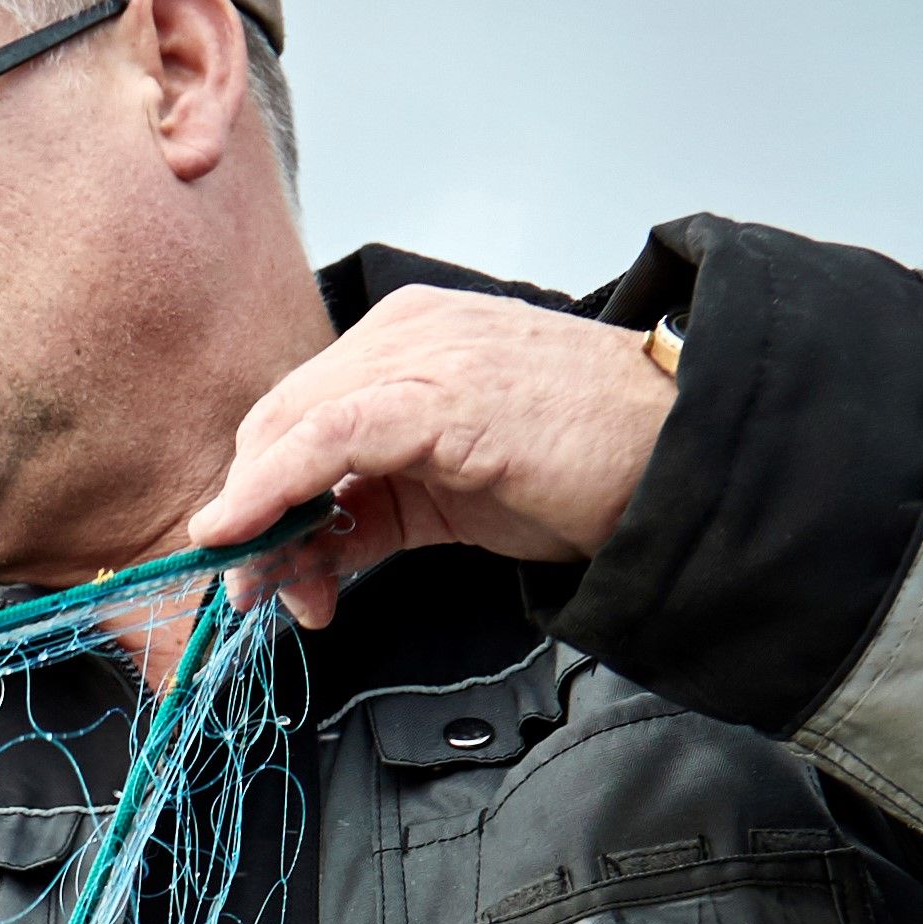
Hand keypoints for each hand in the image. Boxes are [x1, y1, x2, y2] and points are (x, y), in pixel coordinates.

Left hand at [186, 287, 677, 626]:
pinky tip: (249, 537)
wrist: (673, 455)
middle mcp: (403, 332)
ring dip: (261, 523)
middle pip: (279, 421)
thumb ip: (374, 508)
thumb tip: (305, 555)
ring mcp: (418, 356)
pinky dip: (271, 491)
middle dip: (251, 516)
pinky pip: (322, 440)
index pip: (296, 411)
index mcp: (406, 338)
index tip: (250, 563)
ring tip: (271, 591)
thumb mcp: (451, 489)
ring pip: (289, 431)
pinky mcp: (435, 396)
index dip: (258, 494)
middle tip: (254, 591)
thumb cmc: (580, 465)